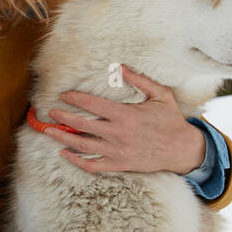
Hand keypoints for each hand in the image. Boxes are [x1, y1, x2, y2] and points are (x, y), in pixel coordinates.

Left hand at [41, 65, 205, 173]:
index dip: (74, 98)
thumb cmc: (171, 120)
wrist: (183, 150)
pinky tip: (64, 153)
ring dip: (62, 138)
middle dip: (62, 117)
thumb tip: (120, 66)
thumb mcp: (160, 95)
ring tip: (48, 130)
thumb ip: (140, 80)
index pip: (92, 104)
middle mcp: (118, 133)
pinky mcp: (119, 165)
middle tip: (50, 112)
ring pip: (82, 146)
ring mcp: (117, 151)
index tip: (63, 95)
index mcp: (125, 115)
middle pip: (81, 125)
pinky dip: (76, 160)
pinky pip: (92, 165)